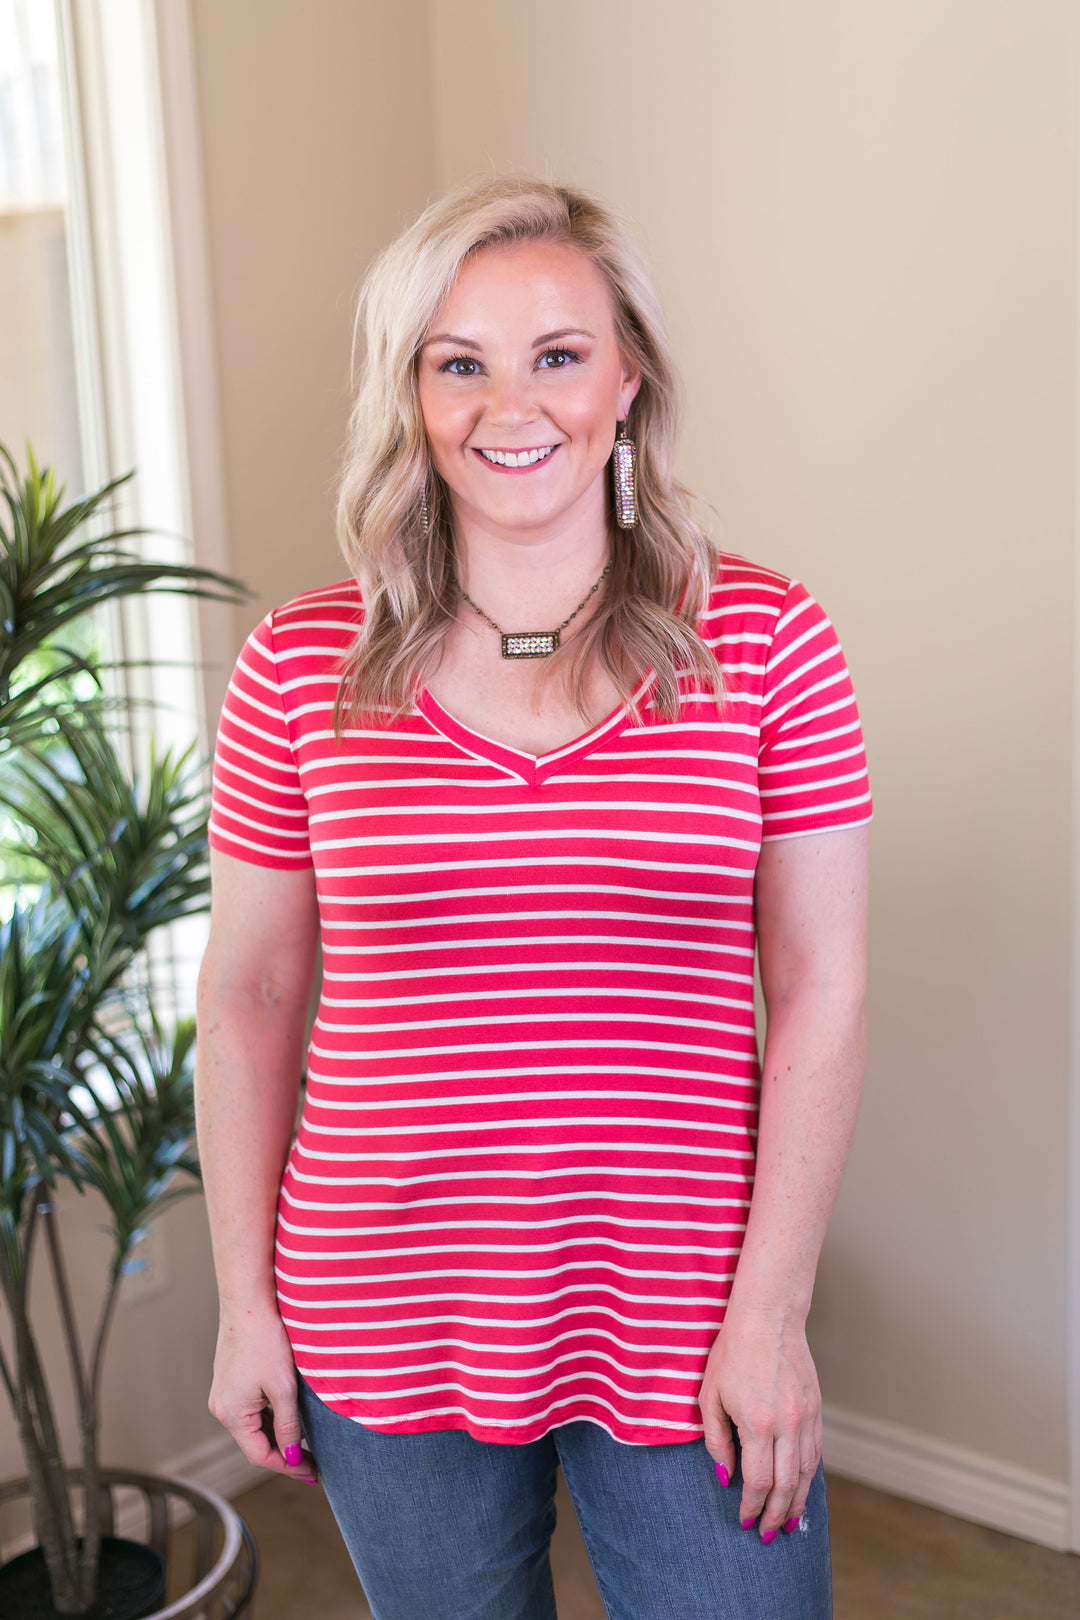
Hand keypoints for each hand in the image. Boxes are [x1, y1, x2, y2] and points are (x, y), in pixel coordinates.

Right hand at [209, 1304, 317, 1482]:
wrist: (248, 1302)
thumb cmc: (265, 1339)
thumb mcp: (283, 1387)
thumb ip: (288, 1425)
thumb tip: (294, 1455)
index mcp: (232, 1415)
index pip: (261, 1456)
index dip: (289, 1466)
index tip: (313, 1473)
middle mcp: (221, 1408)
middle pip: (255, 1443)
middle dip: (284, 1453)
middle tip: (314, 1461)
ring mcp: (224, 1394)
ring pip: (253, 1427)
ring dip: (277, 1435)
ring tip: (306, 1441)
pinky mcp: (229, 1381)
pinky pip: (250, 1410)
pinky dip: (269, 1417)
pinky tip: (288, 1415)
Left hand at [698, 1307, 821, 1540]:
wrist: (768, 1318)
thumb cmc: (732, 1353)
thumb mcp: (710, 1395)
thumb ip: (717, 1440)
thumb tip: (725, 1476)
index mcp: (759, 1423)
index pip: (758, 1482)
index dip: (752, 1507)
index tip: (744, 1521)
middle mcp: (788, 1424)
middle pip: (786, 1485)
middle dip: (776, 1515)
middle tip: (767, 1535)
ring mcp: (807, 1417)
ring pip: (807, 1473)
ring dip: (797, 1503)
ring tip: (788, 1523)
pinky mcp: (816, 1408)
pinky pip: (816, 1453)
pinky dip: (809, 1477)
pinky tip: (800, 1489)